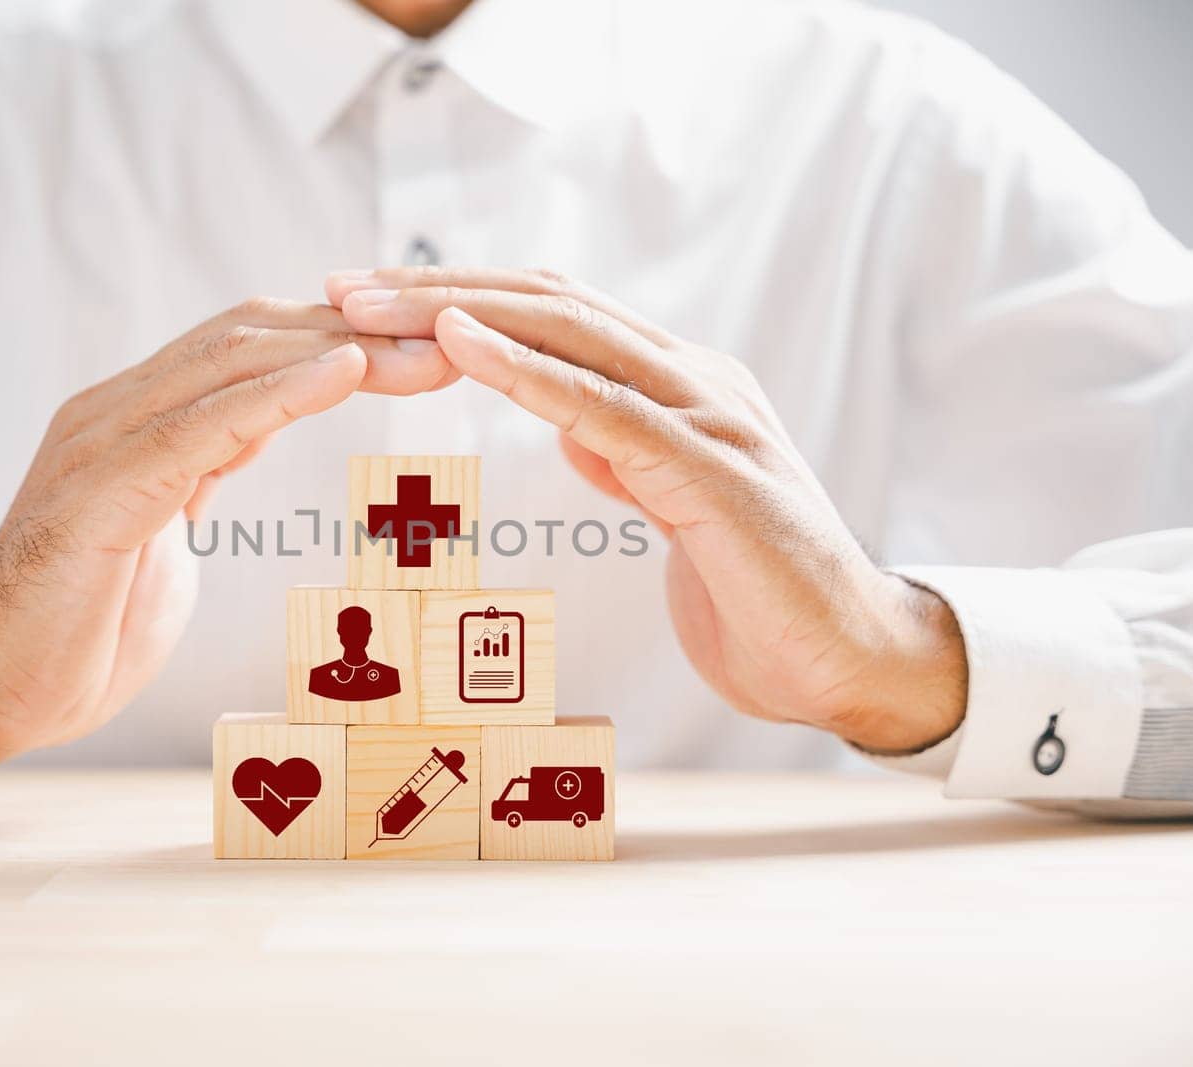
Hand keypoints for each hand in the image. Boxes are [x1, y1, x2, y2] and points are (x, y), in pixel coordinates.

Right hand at [0, 299, 455, 773]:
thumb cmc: (76, 633)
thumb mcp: (157, 544)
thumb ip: (188, 488)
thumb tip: (220, 473)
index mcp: (138, 420)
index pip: (250, 352)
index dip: (341, 341)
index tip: (428, 351)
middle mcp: (118, 410)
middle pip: (253, 337)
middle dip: (360, 333)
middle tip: (454, 340)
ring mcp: (102, 441)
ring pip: (231, 362)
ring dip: (339, 351)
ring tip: (425, 352)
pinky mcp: (97, 490)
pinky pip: (200, 425)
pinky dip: (277, 393)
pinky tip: (342, 373)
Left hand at [328, 268, 966, 752]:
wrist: (849, 661)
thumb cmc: (759, 595)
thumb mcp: (676, 511)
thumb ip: (633, 459)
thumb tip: (580, 429)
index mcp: (681, 388)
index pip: (558, 318)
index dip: (464, 300)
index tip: (374, 303)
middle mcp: (695, 382)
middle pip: (549, 305)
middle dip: (437, 288)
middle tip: (343, 285)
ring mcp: (708, 417)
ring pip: (569, 334)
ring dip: (459, 312)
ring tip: (371, 303)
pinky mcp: (711, 470)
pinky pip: (602, 406)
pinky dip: (524, 369)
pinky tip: (458, 344)